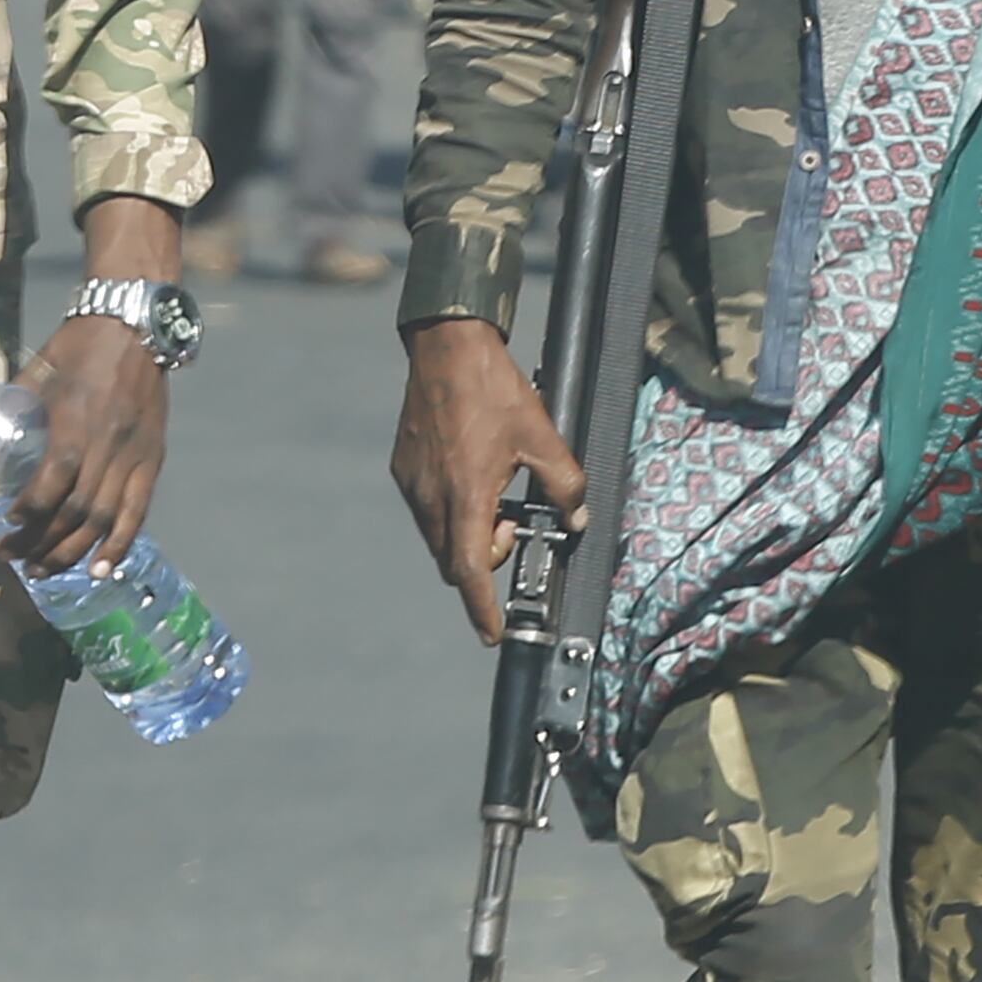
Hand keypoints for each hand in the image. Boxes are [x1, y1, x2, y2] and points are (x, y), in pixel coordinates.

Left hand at [2, 195, 186, 574]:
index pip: (54, 479)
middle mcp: (108, 443)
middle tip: (14, 560)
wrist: (135, 325)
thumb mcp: (36, 370)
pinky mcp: (153, 459)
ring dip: (73, 551)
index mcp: (76, 419)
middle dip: (42, 542)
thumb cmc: (78, 346)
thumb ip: (9, 408)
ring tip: (44, 571)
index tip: (8, 523)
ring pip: (105, 518)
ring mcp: (134, 454)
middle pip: (76, 509)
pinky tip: (100, 569)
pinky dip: (119, 544)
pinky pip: (138, 511)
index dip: (31, 509)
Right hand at [391, 316, 582, 646]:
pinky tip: (473, 478)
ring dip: (467, 536)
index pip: (470, 571)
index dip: (482, 608)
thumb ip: (566, 484)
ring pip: (438, 538)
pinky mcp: (403, 469)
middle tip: (513, 525)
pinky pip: (426, 510)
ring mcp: (413, 484)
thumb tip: (577, 516)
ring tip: (495, 497)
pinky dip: (451, 513)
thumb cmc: (494, 390)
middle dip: (484, 561)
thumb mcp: (543, 436)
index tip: (493, 633)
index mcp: (467, 494)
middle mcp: (432, 497)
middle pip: (454, 562)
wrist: (446, 349)